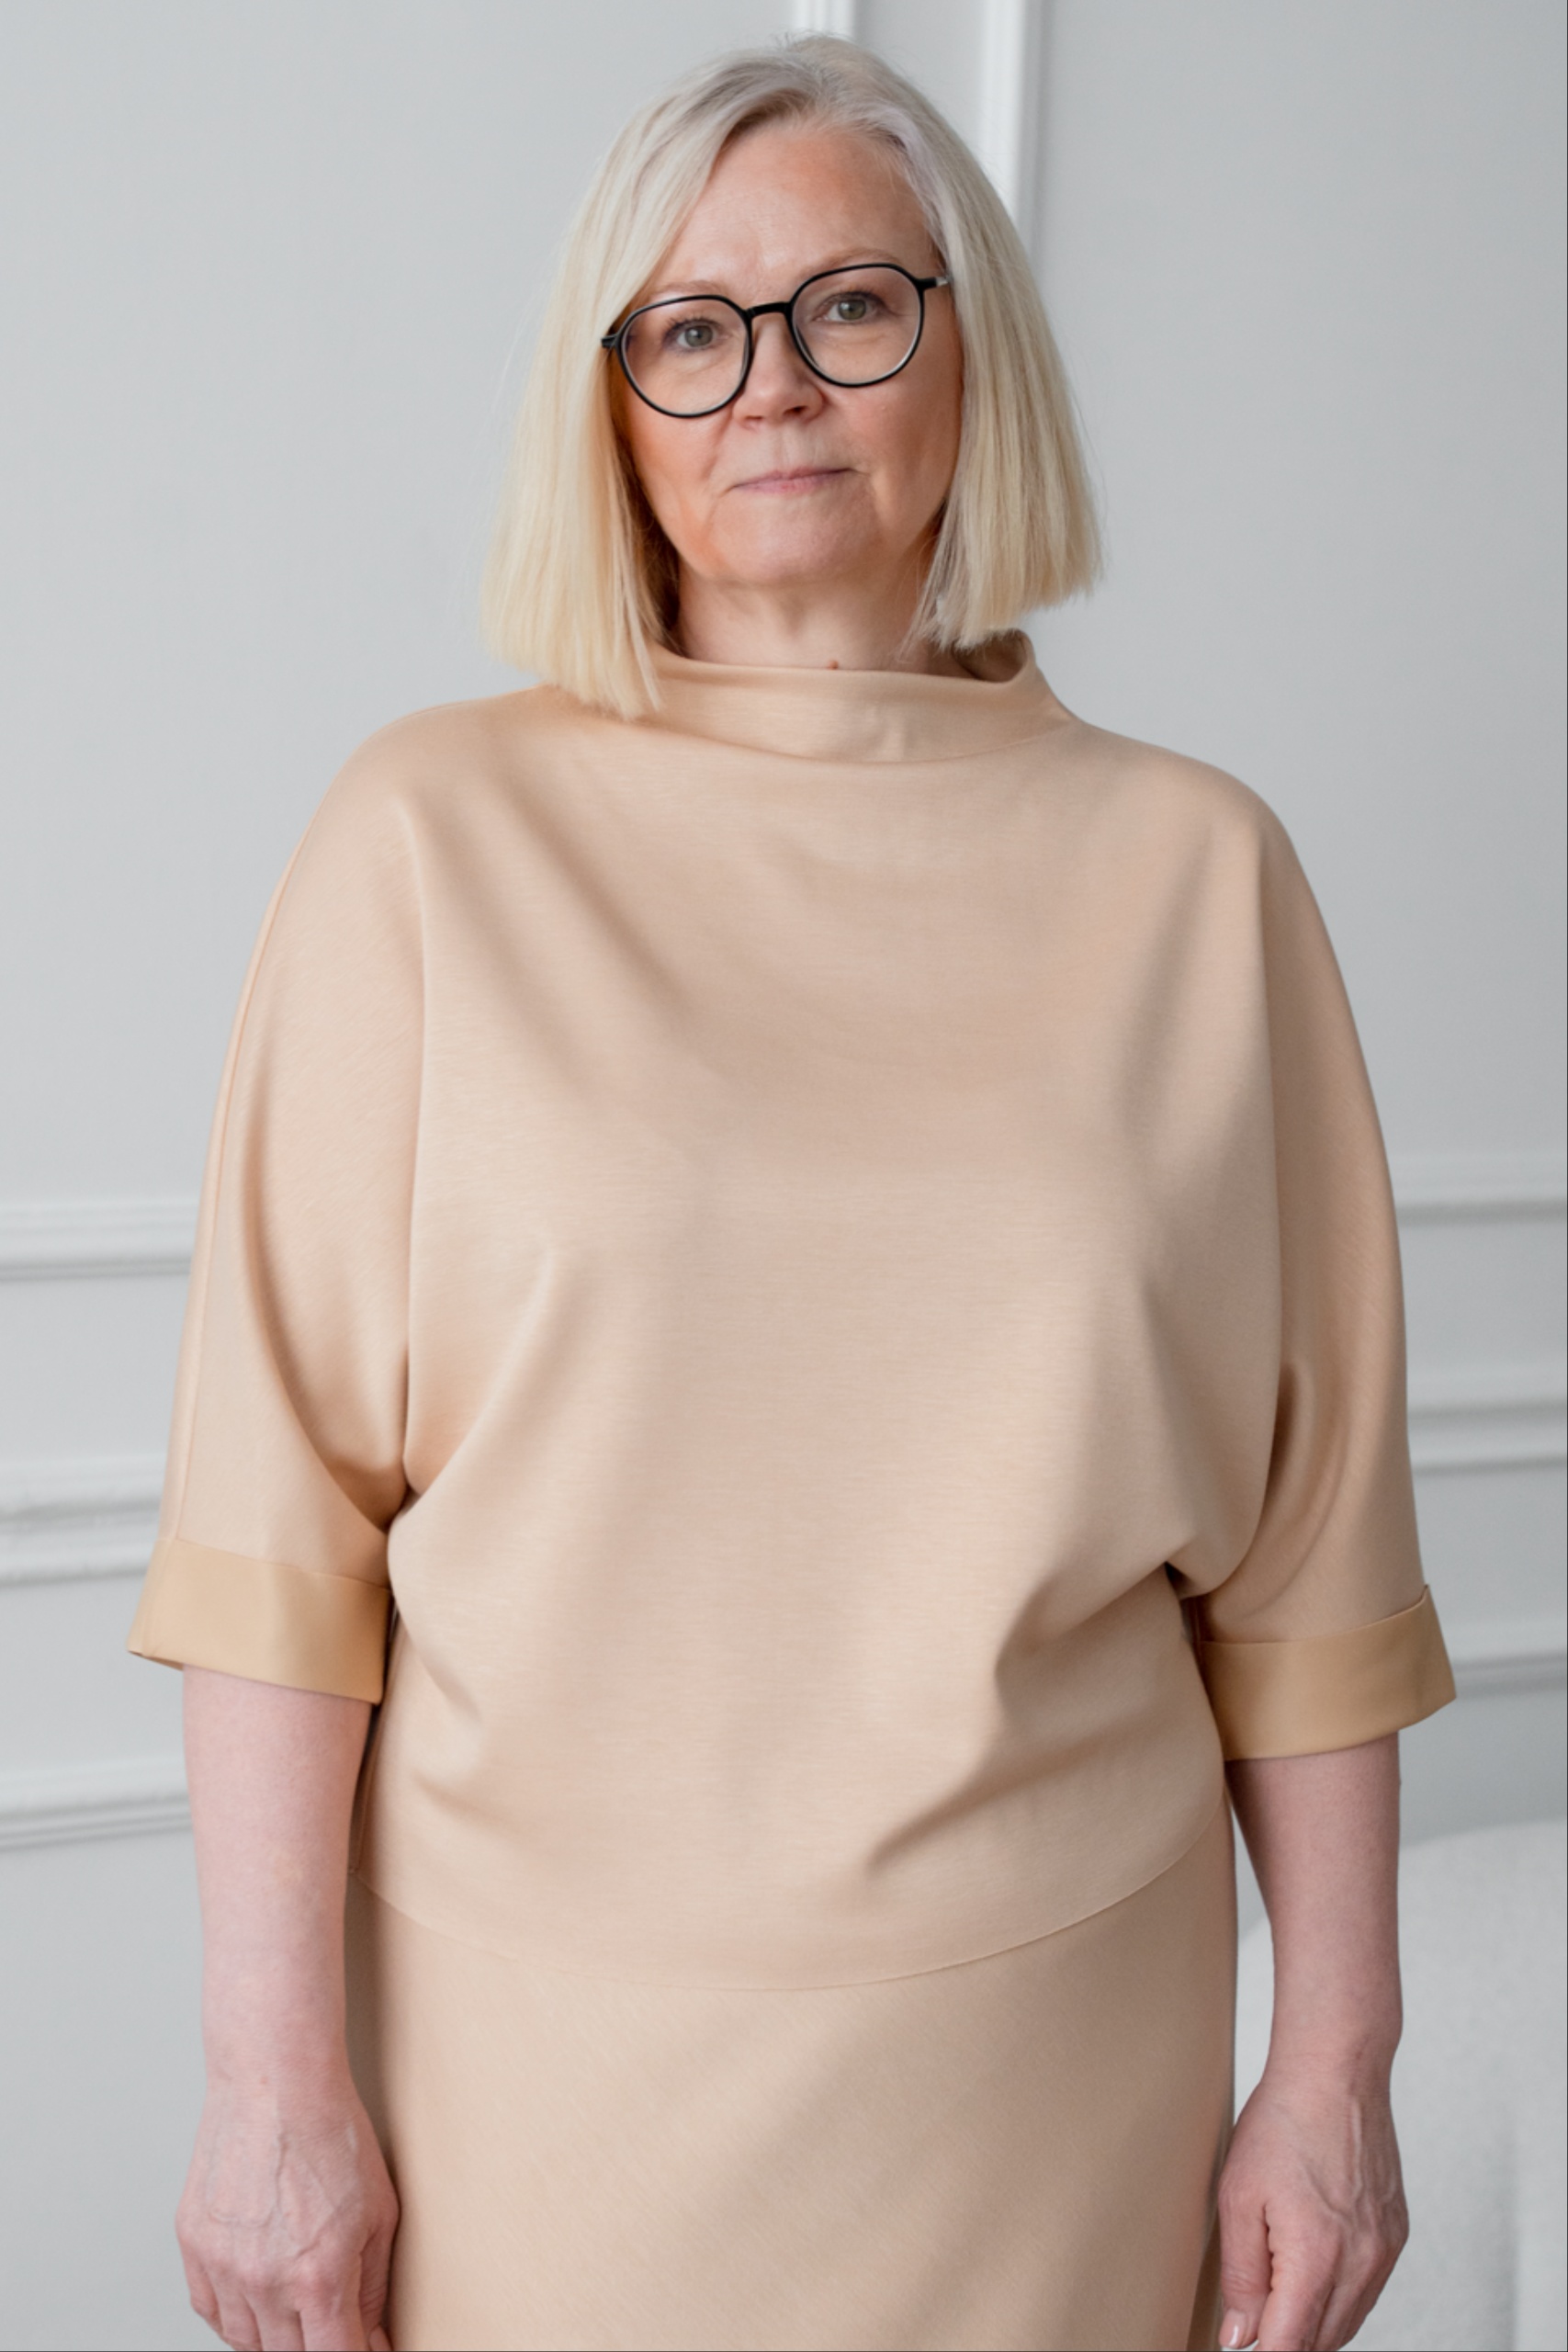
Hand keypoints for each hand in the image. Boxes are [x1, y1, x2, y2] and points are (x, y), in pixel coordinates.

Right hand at [177, 2071, 398, 2350]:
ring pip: (246, 2342)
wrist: (275, 2082)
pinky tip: (257, 2295)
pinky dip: (235, 2314)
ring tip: (297, 2304)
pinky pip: (211, 2310)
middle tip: (333, 2320)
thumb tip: (373, 2336)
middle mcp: (264, 2282)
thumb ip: (373, 2288)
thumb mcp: (380, 2212)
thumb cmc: (331, 2134)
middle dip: (317, 2344)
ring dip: (275, 2336)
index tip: (364, 2346)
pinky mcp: (194, 2247)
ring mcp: (222, 2267)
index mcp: (318, 2278)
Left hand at [1215, 2059, 1407, 2349]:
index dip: (1261, 2349)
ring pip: (1347, 2322)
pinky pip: (1366, 2291)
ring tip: (1277, 2290)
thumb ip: (1241, 2276)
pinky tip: (1311, 2268)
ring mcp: (1384, 2252)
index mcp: (1317, 2257)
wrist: (1336, 2074)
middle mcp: (1361, 2263)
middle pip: (1321, 2342)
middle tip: (1251, 2316)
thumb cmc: (1284, 2122)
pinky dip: (1338, 2295)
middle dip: (1284, 2337)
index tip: (1241, 2342)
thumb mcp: (1238, 2197)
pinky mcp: (1395, 2236)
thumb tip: (1239, 2336)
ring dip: (1312, 2321)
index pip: (1291, 2345)